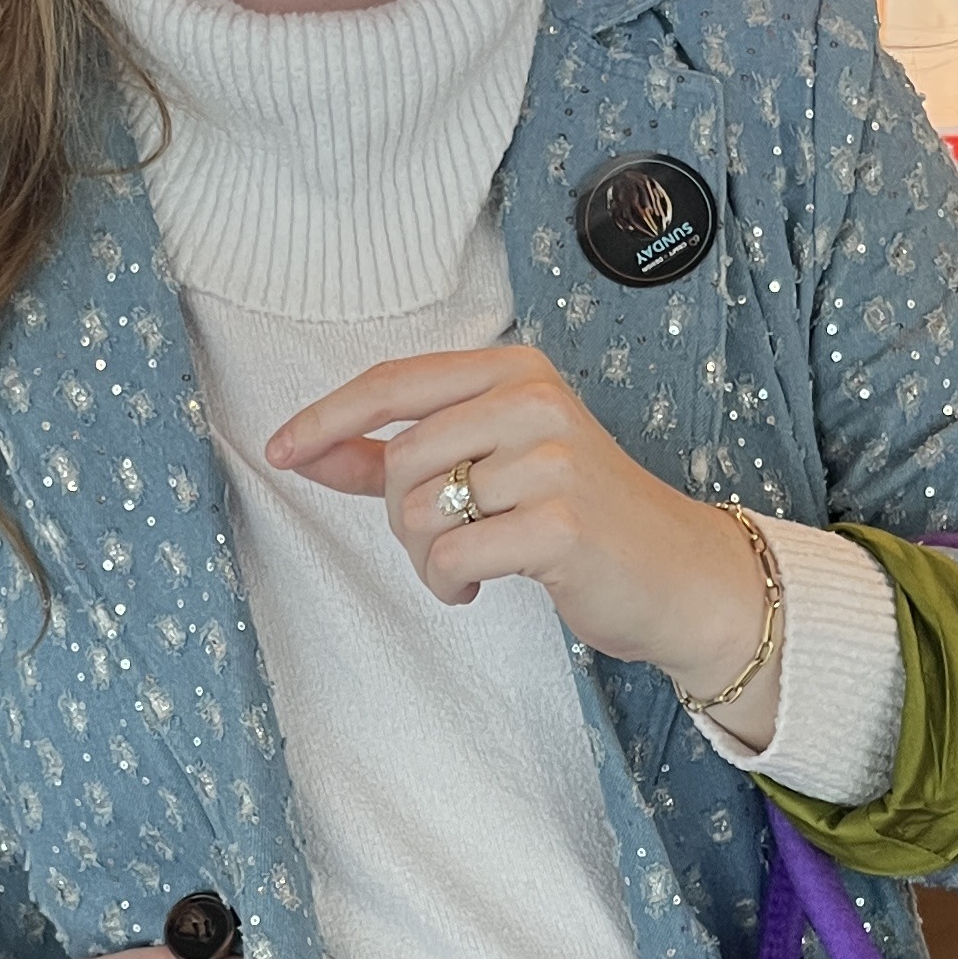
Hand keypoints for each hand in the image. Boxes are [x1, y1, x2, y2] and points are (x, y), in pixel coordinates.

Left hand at [264, 345, 774, 737]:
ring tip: (467, 567)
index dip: (326, 418)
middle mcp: (533, 400)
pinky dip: (449, 584)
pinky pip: (452, 556)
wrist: (678, 575)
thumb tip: (308, 449)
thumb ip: (399, 455)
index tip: (279, 450)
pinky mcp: (560, 521)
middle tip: (442, 543)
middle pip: (400, 459)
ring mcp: (550, 458)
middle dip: (400, 518)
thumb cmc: (577, 518)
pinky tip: (479, 588)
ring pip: (420, 510)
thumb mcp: (491, 467)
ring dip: (426, 559)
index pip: (393, 383)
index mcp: (514, 371)